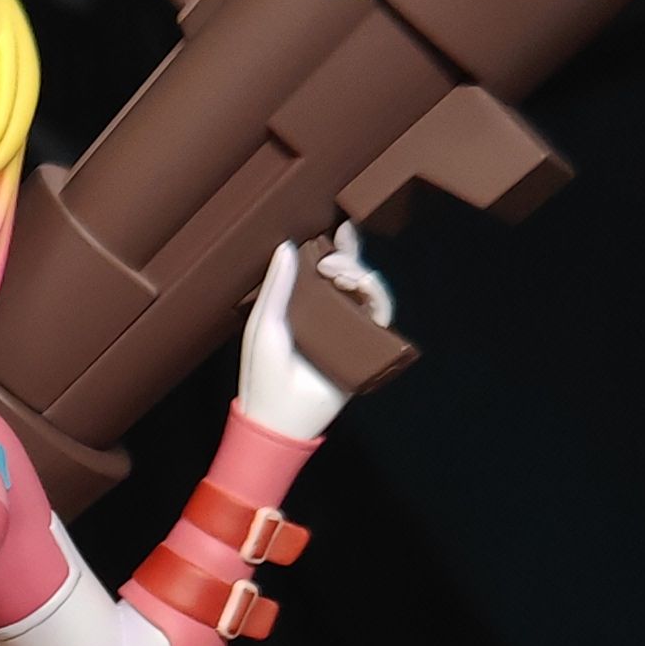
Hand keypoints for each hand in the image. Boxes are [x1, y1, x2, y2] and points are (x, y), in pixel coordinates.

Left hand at [236, 228, 390, 438]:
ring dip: (360, 273)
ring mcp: (348, 329)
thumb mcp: (264, 322)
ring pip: (368, 289)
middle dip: (346, 258)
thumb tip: (287, 246)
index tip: (340, 229)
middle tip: (330, 262)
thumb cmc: (263, 371)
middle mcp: (328, 314)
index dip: (336, 249)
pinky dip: (377, 294)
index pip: (323, 271)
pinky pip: (380, 313)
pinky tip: (361, 287)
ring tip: (340, 275)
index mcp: (302, 306)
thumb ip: (276, 286)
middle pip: (349, 274)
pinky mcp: (365, 345)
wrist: (281, 416)